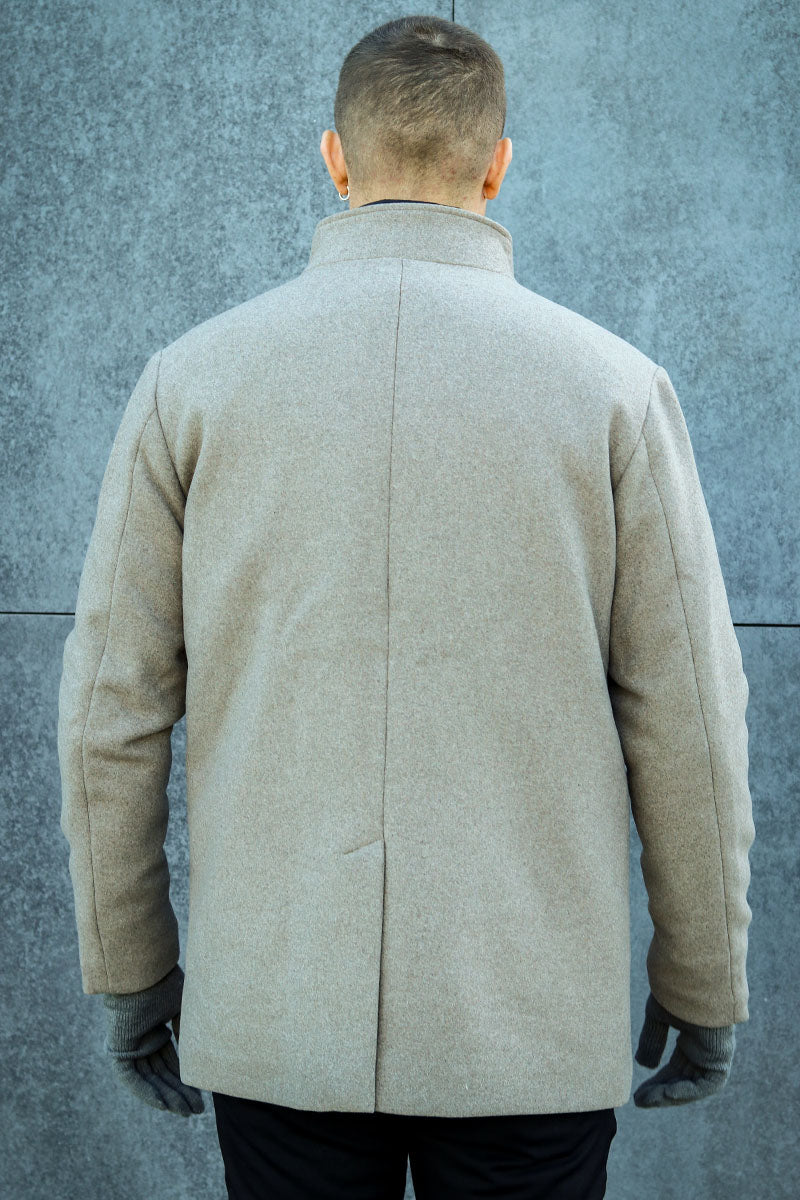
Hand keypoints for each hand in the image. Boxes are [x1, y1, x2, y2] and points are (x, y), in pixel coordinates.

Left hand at [103, 964, 204, 1117]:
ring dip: (167, 1097)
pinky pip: (132, 1079)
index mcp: (155, 1029)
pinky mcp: (118, 1052)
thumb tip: (199, 1055)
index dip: (185, 1078)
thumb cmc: (162, 984)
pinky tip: (165, 1105)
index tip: (201, 1094)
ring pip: (150, 1079)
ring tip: (186, 1112)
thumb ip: (187, 1032)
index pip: (171, 1061)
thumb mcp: (182, 1009)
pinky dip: (148, 1093)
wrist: (142, 973)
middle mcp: (143, 1040)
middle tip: (197, 1111)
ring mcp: (130, 1047)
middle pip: (163, 1074)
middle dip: (180, 1093)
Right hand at [633, 991, 735, 1107]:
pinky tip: (667, 1093)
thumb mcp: (658, 1016)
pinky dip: (687, 1091)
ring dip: (670, 1095)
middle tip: (640, 1101)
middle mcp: (705, 1050)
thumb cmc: (676, 989)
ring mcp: (714, 1055)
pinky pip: (706, 1084)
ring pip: (693, 1086)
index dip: (657, 1081)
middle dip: (661, 1092)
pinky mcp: (721, 1057)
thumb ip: (652, 1040)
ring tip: (647, 1101)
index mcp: (693, 1038)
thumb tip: (643, 1065)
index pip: (676, 1068)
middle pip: (683, 1080)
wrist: (693, 976)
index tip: (639, 1092)